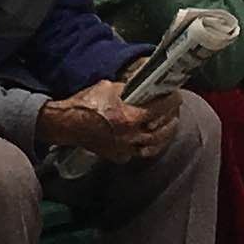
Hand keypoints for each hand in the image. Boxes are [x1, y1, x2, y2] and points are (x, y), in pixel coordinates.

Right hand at [41, 79, 178, 161]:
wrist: (67, 124)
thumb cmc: (85, 104)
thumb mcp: (108, 87)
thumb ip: (128, 89)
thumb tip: (142, 86)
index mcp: (129, 117)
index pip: (161, 110)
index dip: (172, 102)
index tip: (176, 96)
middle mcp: (130, 136)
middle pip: (162, 131)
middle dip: (171, 119)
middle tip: (175, 111)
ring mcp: (125, 149)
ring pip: (154, 146)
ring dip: (164, 136)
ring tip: (168, 126)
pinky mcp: (118, 156)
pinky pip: (139, 153)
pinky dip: (147, 146)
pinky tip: (150, 139)